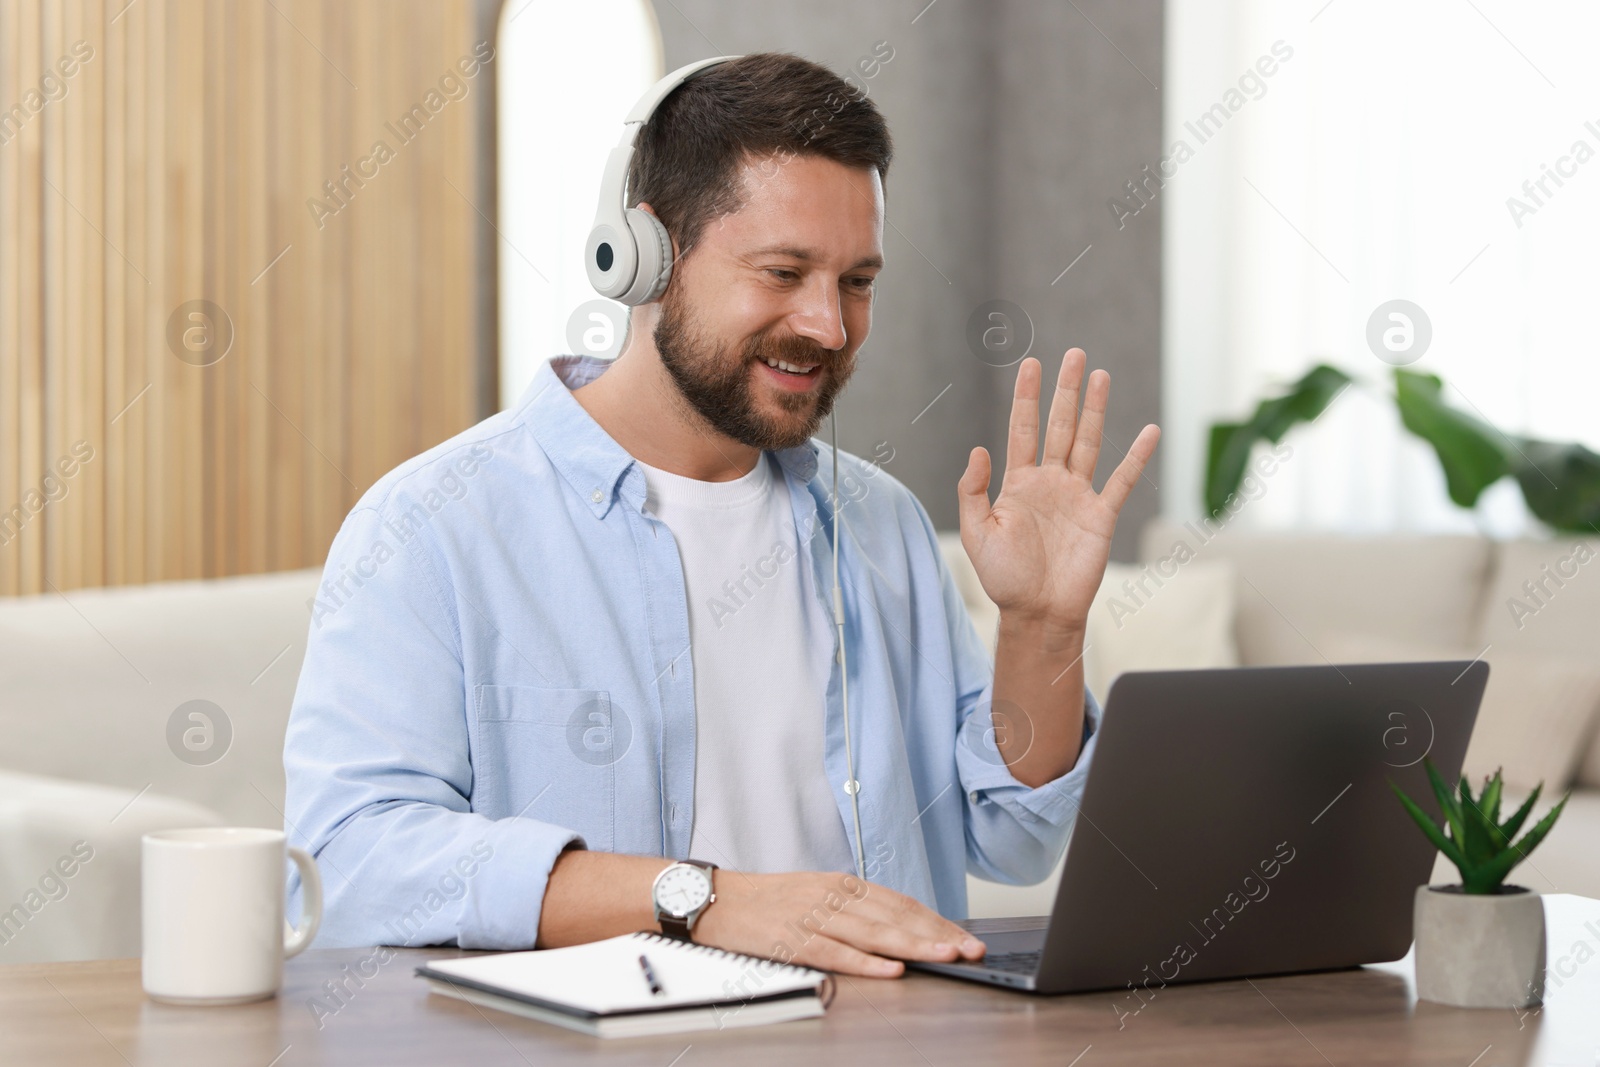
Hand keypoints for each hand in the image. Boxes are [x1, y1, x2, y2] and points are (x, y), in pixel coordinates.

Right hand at [691, 869, 984, 977]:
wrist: (714, 900)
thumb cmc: (765, 902)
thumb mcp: (815, 894)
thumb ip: (852, 910)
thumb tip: (896, 928)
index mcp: (841, 885)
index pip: (900, 903)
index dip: (935, 920)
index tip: (964, 937)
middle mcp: (832, 896)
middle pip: (894, 915)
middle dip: (936, 933)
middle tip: (970, 949)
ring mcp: (813, 917)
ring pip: (873, 932)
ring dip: (913, 945)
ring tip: (944, 956)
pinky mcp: (792, 939)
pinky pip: (835, 952)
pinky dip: (865, 962)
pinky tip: (890, 970)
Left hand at [957, 349, 1159, 632]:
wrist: (1037, 612)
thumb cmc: (1004, 577)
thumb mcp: (977, 532)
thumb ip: (972, 490)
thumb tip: (978, 449)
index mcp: (1018, 482)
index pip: (1023, 428)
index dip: (1026, 396)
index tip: (1030, 363)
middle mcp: (1050, 482)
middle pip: (1060, 425)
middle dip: (1066, 390)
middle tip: (1074, 354)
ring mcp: (1078, 495)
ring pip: (1089, 442)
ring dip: (1096, 409)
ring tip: (1101, 375)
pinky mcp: (1101, 515)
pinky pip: (1122, 480)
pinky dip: (1137, 457)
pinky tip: (1150, 431)